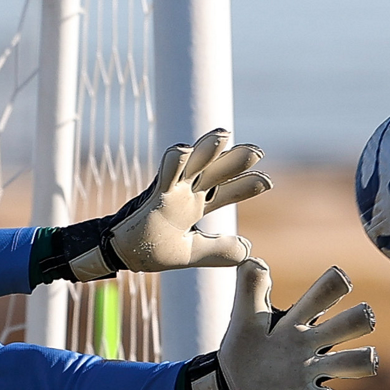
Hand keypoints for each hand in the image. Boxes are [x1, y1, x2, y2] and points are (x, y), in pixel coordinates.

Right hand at [32, 128, 271, 284]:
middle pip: (214, 173)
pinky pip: (163, 175)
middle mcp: (185, 195)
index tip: (267, 182)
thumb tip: (247, 251)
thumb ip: (216, 252)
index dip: (244, 187)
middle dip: (234, 162)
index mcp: (195, 207)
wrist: (122, 254)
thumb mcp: (190, 254)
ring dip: (206, 150)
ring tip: (223, 134)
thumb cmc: (151, 250)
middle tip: (256, 151)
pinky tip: (181, 149)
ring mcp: (170, 192)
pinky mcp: (154, 195)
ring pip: (191, 165)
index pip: (225, 193)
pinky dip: (172, 162)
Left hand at [185, 259, 377, 389]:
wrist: (233, 379)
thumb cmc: (245, 342)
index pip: (324, 294)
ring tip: (366, 359)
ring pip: (351, 362)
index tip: (340, 281)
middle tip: (363, 318)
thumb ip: (249, 287)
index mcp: (298, 318)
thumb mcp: (244, 314)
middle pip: (349, 324)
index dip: (334, 285)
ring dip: (360, 360)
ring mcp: (311, 368)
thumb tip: (253, 259)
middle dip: (359, 319)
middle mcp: (312, 341)